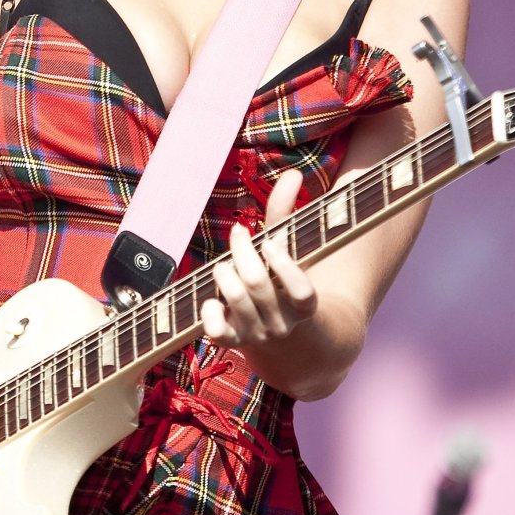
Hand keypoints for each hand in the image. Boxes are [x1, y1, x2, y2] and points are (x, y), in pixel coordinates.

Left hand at [202, 169, 317, 349]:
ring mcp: (258, 335)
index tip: (269, 242)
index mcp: (305, 304)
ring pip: (235, 300)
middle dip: (242, 251)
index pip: (301, 291)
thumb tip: (293, 173)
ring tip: (224, 262)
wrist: (288, 341)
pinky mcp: (234, 341)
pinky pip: (217, 332)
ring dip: (225, 272)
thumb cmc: (285, 282)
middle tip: (239, 233)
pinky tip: (212, 298)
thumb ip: (287, 214)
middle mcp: (283, 323)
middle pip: (256, 284)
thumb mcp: (290, 251)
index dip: (283, 265)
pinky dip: (210, 312)